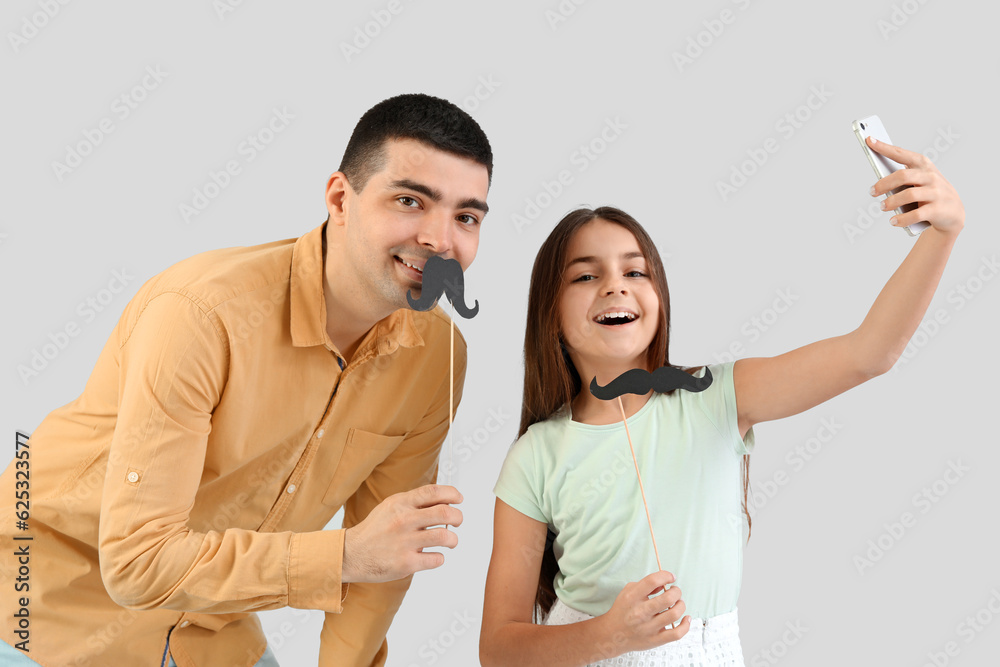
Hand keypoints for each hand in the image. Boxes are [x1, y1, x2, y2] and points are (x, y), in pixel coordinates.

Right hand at [342, 484, 463, 582]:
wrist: (351, 554)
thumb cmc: (376, 529)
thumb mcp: (391, 506)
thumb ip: (415, 502)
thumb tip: (445, 499)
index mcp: (400, 503)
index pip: (434, 492)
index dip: (452, 494)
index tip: (459, 499)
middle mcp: (403, 520)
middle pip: (445, 513)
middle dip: (458, 517)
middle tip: (457, 521)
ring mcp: (405, 542)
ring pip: (445, 537)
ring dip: (453, 539)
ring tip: (450, 541)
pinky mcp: (405, 564)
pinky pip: (436, 559)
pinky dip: (440, 558)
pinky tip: (433, 556)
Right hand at [595, 570, 689, 655]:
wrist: (612, 634)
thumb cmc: (622, 611)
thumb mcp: (628, 592)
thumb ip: (645, 585)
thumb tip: (664, 584)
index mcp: (632, 597)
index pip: (652, 581)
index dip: (665, 576)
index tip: (671, 577)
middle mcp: (640, 612)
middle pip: (667, 598)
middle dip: (676, 591)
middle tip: (675, 591)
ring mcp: (649, 627)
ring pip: (674, 614)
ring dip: (681, 605)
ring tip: (678, 603)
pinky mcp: (655, 640)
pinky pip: (676, 633)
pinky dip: (686, 625)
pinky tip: (686, 618)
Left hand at [867, 135, 964, 236]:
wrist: (954, 212)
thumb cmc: (929, 193)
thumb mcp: (919, 181)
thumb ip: (903, 178)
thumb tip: (879, 185)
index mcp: (923, 165)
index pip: (901, 154)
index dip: (884, 148)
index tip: (869, 140)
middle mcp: (931, 176)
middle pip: (902, 176)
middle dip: (883, 184)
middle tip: (872, 192)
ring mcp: (936, 192)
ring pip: (908, 195)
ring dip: (891, 202)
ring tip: (882, 207)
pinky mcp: (938, 209)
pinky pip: (916, 214)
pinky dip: (902, 219)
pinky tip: (894, 221)